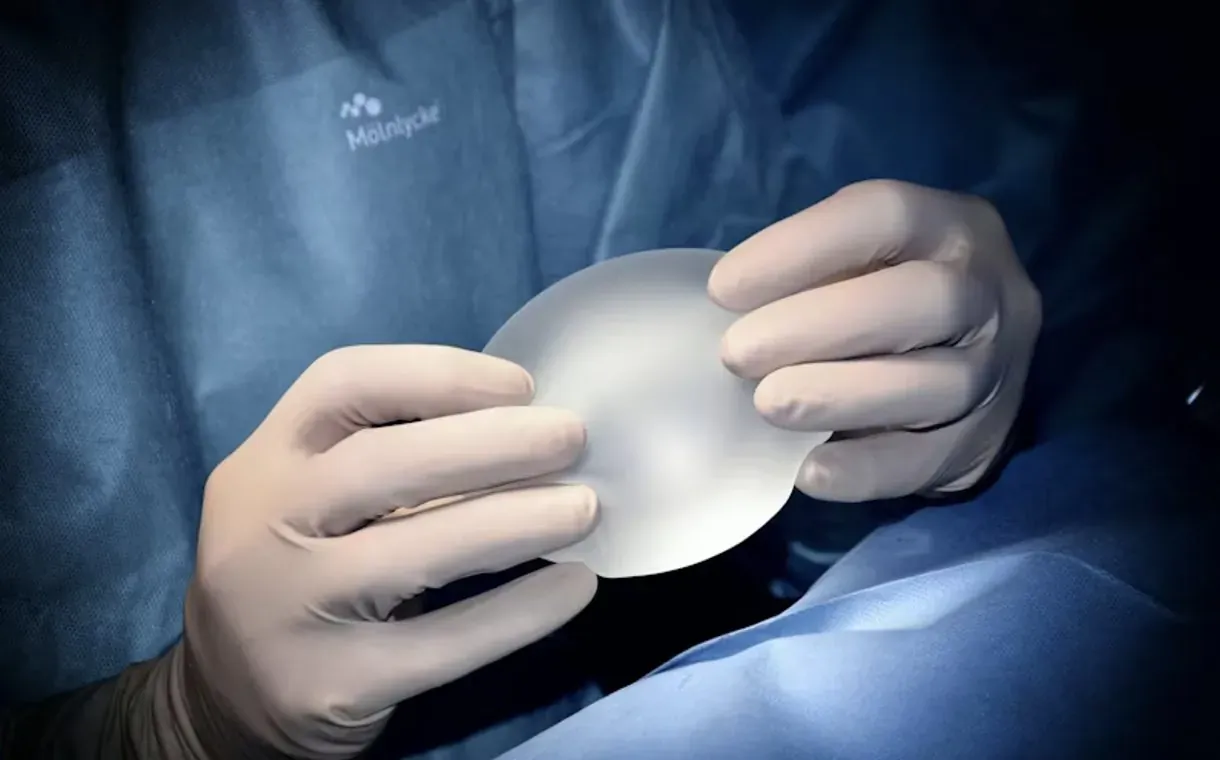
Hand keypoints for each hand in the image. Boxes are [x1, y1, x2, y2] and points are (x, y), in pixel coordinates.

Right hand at [162, 345, 598, 758]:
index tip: (521, 385)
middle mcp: (263, 526)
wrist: (228, 698)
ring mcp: (291, 610)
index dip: (439, 374)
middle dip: (493, 443)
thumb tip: (523, 425)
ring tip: (584, 509)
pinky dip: (520, 612)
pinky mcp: (332, 685)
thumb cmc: (299, 568)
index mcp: (266, 459)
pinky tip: (574, 587)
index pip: (343, 383)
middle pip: (384, 462)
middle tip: (572, 439)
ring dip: (517, 521)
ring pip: (418, 551)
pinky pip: (445, 644)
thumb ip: (386, 458)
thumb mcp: (311, 498)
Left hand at [709, 180, 1041, 501]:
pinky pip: (927, 461)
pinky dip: (863, 469)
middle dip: (817, 327)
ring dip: (838, 395)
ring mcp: (998, 371)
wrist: (972, 368)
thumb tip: (726, 305)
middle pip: (922, 299)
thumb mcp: (866, 259)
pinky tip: (808, 471)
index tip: (723, 289)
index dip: (801, 248)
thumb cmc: (887, 297)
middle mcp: (990, 291)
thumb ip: (815, 270)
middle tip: (737, 354)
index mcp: (952, 226)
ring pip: (935, 383)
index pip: (886, 216)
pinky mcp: (983, 443)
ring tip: (766, 405)